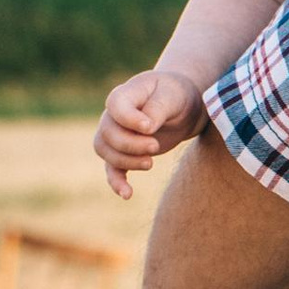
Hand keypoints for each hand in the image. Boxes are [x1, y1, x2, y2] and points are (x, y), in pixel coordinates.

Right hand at [94, 71, 206, 198]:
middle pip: (107, 133)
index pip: (115, 105)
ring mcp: (116, 133)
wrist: (183, 106)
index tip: (150, 128)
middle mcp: (114, 114)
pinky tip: (127, 194)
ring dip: (126, 161)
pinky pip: (111, 168)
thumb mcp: (173, 96)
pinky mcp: (125, 152)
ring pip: (105, 151)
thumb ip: (158, 109)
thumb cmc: (177, 96)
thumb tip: (146, 129)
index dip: (129, 120)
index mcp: (126, 94)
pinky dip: (117, 182)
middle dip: (130, 145)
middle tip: (156, 146)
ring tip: (150, 163)